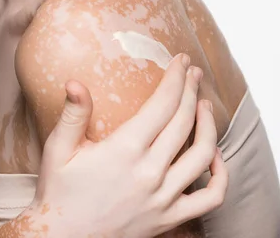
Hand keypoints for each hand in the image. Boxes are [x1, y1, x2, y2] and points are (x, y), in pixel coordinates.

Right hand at [26, 53, 227, 237]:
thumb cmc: (60, 191)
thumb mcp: (59, 149)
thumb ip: (73, 114)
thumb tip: (75, 82)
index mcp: (124, 150)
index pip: (162, 104)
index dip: (175, 78)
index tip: (181, 60)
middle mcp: (149, 172)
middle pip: (183, 121)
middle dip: (191, 90)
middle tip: (193, 72)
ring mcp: (163, 198)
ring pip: (201, 154)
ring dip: (207, 124)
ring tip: (203, 105)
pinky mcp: (169, 219)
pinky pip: (209, 198)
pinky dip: (220, 175)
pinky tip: (214, 156)